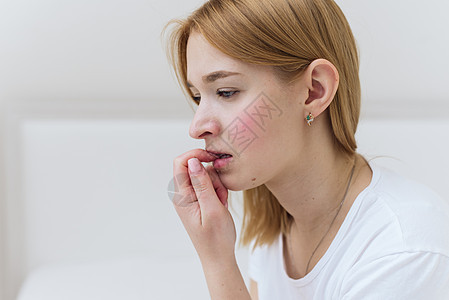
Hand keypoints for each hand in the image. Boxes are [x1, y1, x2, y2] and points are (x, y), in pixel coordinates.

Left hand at [172, 148, 236, 263]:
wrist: (219, 256)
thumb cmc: (216, 237)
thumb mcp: (212, 208)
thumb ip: (203, 184)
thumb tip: (193, 161)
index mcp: (181, 196)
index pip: (181, 162)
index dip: (196, 155)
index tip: (212, 159)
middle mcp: (183, 195)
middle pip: (194, 167)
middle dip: (211, 175)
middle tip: (220, 193)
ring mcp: (191, 197)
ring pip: (204, 176)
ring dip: (216, 184)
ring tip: (221, 202)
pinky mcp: (199, 200)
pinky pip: (209, 186)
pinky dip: (218, 191)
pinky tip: (221, 204)